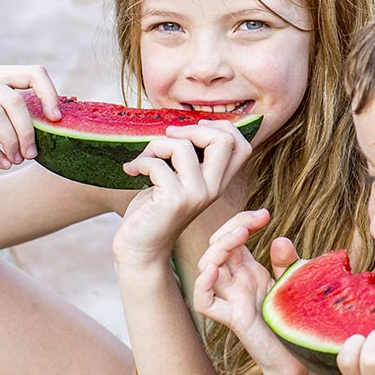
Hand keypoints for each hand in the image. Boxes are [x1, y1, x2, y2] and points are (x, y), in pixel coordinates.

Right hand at [0, 65, 58, 169]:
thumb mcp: (3, 117)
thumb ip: (27, 115)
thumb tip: (65, 118)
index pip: (34, 72)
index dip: (50, 94)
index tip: (57, 120)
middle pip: (14, 100)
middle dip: (28, 132)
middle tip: (32, 155)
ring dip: (11, 143)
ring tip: (17, 161)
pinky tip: (3, 165)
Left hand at [113, 120, 251, 266]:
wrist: (140, 248)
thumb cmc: (154, 209)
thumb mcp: (178, 179)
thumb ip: (189, 158)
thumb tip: (182, 125)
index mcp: (218, 182)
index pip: (242, 146)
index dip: (221, 127)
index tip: (192, 130)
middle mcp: (213, 189)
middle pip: (224, 140)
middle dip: (191, 128)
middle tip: (169, 137)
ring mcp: (196, 195)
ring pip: (183, 147)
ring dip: (155, 146)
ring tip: (144, 160)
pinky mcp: (174, 200)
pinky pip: (157, 163)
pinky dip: (139, 162)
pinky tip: (132, 172)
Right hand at [193, 210, 309, 374]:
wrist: (300, 359)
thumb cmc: (295, 321)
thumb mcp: (295, 283)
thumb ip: (286, 262)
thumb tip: (279, 238)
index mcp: (248, 270)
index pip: (233, 237)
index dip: (242, 220)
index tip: (265, 214)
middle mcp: (236, 282)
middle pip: (216, 247)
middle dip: (230, 228)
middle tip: (252, 223)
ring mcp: (232, 300)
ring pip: (206, 269)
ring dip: (217, 249)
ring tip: (238, 238)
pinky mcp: (234, 319)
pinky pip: (205, 303)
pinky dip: (202, 287)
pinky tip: (214, 271)